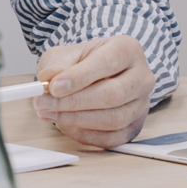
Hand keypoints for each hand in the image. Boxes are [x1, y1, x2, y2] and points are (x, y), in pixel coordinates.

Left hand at [31, 34, 151, 149]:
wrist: (94, 75)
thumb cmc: (83, 63)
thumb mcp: (65, 54)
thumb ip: (57, 64)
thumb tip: (50, 78)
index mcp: (127, 49)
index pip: (108, 62)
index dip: (80, 77)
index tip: (54, 87)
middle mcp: (141, 77)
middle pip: (113, 94)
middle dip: (74, 102)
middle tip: (45, 103)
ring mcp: (141, 104)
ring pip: (113, 119)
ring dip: (76, 120)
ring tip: (50, 114)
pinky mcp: (134, 127)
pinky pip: (111, 138)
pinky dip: (85, 135)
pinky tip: (65, 125)